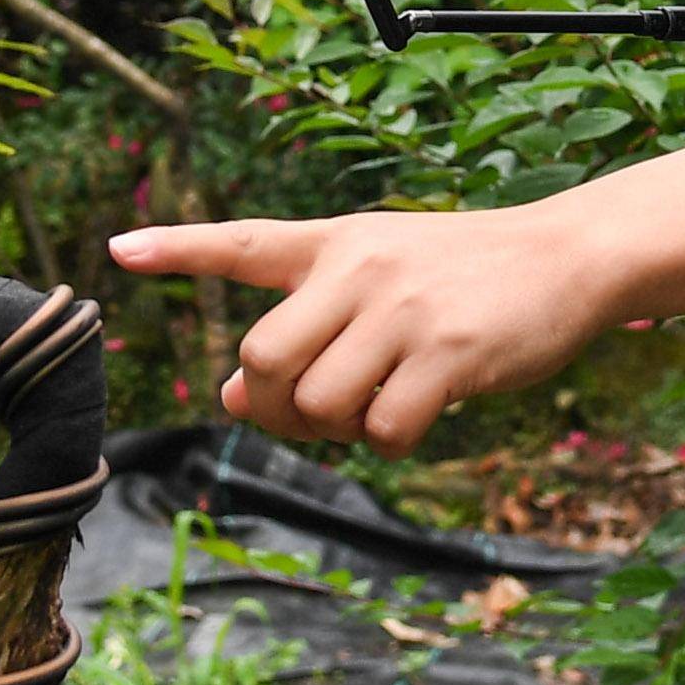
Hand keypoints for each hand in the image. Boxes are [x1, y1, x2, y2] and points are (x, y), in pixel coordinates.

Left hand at [104, 204, 624, 450]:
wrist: (565, 255)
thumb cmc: (463, 275)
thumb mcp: (382, 273)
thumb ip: (309, 323)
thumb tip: (235, 398)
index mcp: (335, 243)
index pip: (243, 243)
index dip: (178, 250)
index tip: (118, 252)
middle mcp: (358, 270)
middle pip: (264, 360)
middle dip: (275, 407)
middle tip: (314, 411)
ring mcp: (401, 312)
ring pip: (319, 405)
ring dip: (338, 430)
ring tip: (378, 405)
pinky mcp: (447, 354)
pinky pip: (384, 430)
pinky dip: (390, 441)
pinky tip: (420, 413)